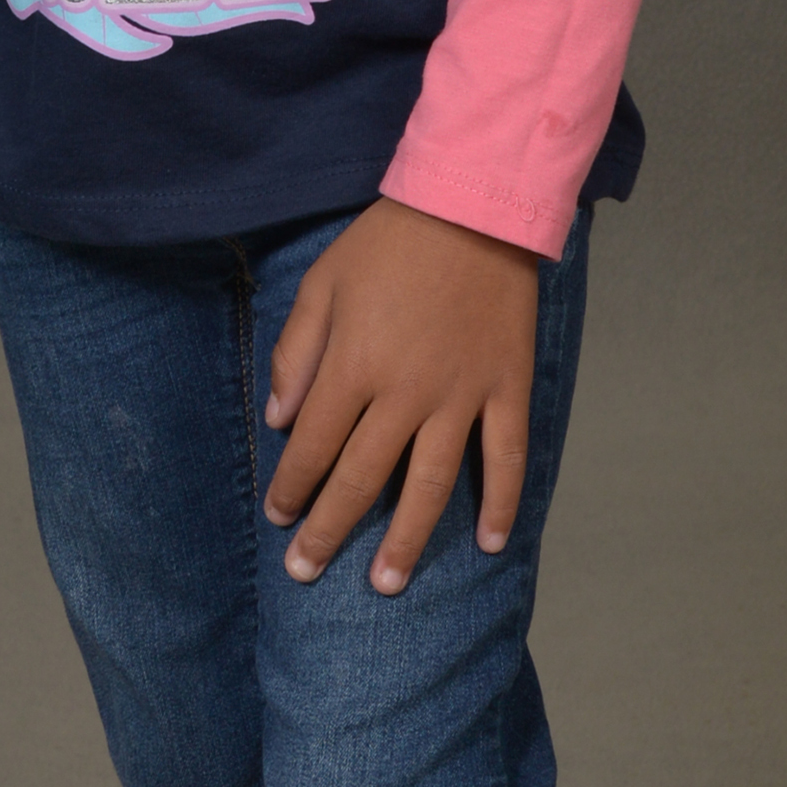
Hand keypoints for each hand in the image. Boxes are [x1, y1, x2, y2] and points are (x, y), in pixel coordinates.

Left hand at [262, 199, 538, 594]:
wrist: (470, 204)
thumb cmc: (387, 243)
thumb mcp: (322, 283)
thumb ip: (296, 353)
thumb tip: (279, 422)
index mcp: (354, 365)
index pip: (312, 445)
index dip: (292, 487)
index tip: (280, 518)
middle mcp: (405, 392)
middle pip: (362, 478)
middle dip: (330, 530)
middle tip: (309, 573)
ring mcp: (461, 395)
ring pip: (429, 485)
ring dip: (406, 539)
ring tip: (386, 583)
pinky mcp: (507, 387)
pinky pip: (506, 457)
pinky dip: (500, 503)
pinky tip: (489, 543)